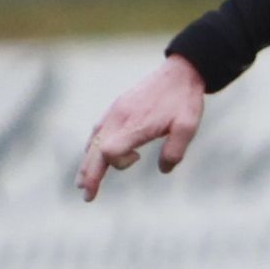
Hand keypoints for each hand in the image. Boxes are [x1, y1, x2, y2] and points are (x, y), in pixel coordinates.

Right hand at [72, 54, 211, 199]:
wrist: (179, 72)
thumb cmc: (184, 100)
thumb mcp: (188, 127)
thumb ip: (175, 151)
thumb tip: (163, 170)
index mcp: (134, 123)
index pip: (110, 150)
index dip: (118, 163)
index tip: (138, 159)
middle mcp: (118, 118)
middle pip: (95, 150)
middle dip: (89, 175)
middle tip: (87, 197)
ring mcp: (115, 112)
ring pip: (93, 141)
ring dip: (87, 163)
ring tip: (81, 183)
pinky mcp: (116, 107)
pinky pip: (97, 130)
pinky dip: (91, 147)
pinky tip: (90, 156)